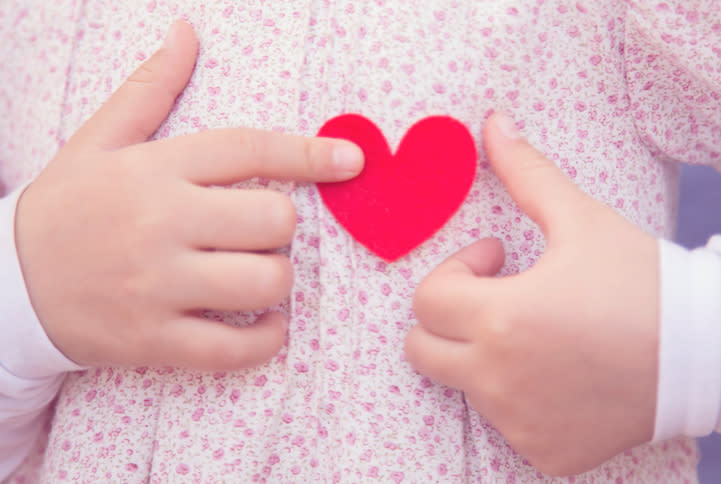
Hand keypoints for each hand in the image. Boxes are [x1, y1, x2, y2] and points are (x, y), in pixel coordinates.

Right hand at [15, 21, 362, 370]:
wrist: (6, 286)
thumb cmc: (66, 208)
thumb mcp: (98, 140)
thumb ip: (149, 89)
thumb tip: (186, 33)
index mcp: (155, 169)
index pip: (249, 149)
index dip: (309, 154)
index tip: (351, 161)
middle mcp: (160, 222)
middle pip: (274, 219)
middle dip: (282, 227)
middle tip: (259, 233)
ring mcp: (157, 285)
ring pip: (266, 281)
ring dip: (279, 280)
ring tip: (256, 276)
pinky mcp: (154, 339)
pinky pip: (236, 348)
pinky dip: (267, 341)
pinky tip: (265, 326)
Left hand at [405, 112, 657, 475]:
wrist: (710, 354)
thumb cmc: (645, 283)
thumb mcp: (583, 221)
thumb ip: (527, 172)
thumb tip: (492, 121)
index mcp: (502, 319)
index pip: (425, 299)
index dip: (456, 271)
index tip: (497, 259)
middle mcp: (500, 379)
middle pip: (421, 350)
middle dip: (447, 317)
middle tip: (496, 298)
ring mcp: (519, 422)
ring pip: (464, 384)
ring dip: (484, 354)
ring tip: (540, 331)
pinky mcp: (544, 452)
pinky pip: (503, 422)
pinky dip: (518, 399)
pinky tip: (560, 374)